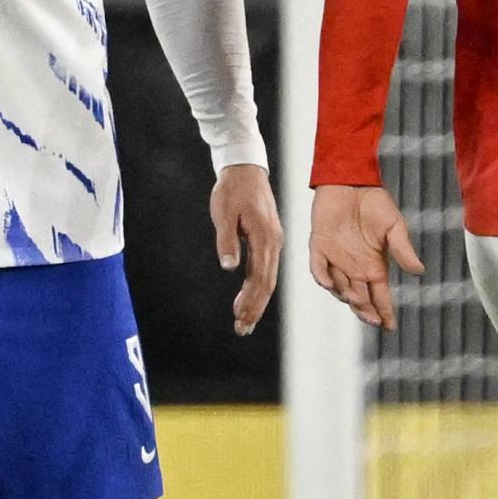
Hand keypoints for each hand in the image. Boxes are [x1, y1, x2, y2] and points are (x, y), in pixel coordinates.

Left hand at [211, 163, 281, 335]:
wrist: (245, 168)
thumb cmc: (231, 189)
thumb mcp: (224, 213)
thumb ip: (226, 240)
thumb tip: (229, 267)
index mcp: (264, 237)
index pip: (260, 278)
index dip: (251, 301)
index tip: (240, 319)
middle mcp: (274, 243)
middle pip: (267, 284)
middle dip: (254, 308)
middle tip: (242, 329)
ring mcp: (273, 242)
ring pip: (267, 278)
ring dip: (256, 300)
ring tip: (243, 320)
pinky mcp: (268, 240)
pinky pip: (265, 269)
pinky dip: (257, 286)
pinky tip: (248, 297)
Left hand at [309, 183, 424, 330]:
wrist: (351, 182)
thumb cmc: (375, 203)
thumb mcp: (394, 227)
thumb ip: (403, 249)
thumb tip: (419, 271)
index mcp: (374, 266)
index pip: (380, 296)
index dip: (385, 312)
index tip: (390, 327)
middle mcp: (355, 268)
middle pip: (360, 299)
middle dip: (366, 311)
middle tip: (372, 319)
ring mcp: (336, 260)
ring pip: (340, 288)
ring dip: (347, 296)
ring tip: (356, 299)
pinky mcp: (319, 247)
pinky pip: (318, 269)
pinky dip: (323, 278)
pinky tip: (331, 283)